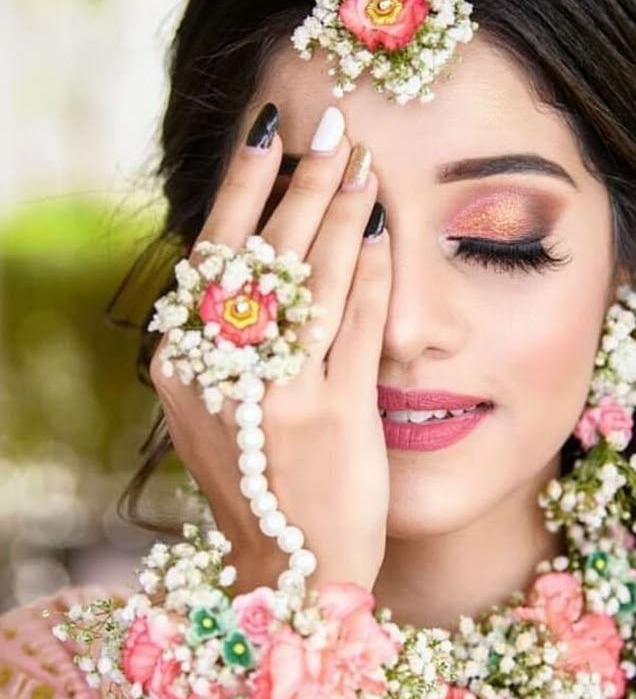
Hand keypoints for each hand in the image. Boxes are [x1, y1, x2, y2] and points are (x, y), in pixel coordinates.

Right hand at [149, 103, 390, 592]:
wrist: (293, 574)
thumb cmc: (263, 485)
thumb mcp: (219, 413)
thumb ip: (228, 344)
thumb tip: (256, 254)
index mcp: (183, 368)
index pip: (213, 255)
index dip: (242, 187)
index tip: (268, 132)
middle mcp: (221, 374)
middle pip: (262, 253)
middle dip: (299, 181)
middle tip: (331, 125)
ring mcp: (276, 394)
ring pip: (310, 277)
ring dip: (341, 210)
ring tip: (364, 160)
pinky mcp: (333, 415)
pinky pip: (354, 324)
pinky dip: (371, 270)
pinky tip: (388, 228)